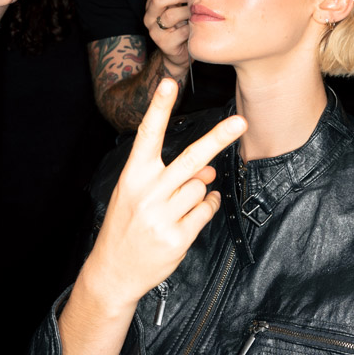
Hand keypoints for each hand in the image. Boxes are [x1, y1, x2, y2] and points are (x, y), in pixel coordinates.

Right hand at [85, 78, 246, 309]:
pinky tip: (190, 217)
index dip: (159, 107)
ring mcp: (162, 216)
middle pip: (191, 159)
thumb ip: (171, 176)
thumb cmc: (127, 224)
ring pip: (201, 188)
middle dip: (218, 138)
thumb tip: (209, 171)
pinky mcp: (177, 237)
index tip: (169, 83)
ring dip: (199, 194)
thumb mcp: (139, 194)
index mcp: (133, 175)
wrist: (113, 271)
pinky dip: (206, 209)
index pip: (147, 134)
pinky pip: (206, 211)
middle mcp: (147, 192)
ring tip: (178, 208)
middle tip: (241, 122)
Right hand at [144, 0, 190, 76]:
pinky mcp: (164, 44)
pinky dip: (190, 28)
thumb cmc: (182, 27)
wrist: (180, 53)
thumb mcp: (178, 9)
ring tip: (194, 14)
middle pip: (158, 0)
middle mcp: (149, 18)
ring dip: (186, 12)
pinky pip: (181, 32)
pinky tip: (194, 28)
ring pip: (170, 15)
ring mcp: (155, 32)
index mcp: (152, 6)